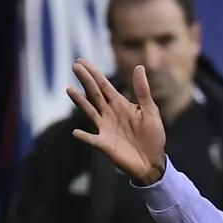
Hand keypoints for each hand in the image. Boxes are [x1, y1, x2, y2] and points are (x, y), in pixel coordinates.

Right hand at [67, 60, 167, 184]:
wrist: (152, 162)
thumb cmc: (153, 136)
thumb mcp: (150, 111)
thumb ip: (143, 91)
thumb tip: (139, 67)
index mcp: (120, 104)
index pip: (103, 85)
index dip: (93, 73)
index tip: (81, 61)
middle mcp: (109, 113)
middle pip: (94, 94)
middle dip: (85, 80)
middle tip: (75, 66)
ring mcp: (104, 128)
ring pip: (89, 111)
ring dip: (79, 101)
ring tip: (69, 89)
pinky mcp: (104, 144)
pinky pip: (91, 139)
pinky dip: (84, 137)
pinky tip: (76, 132)